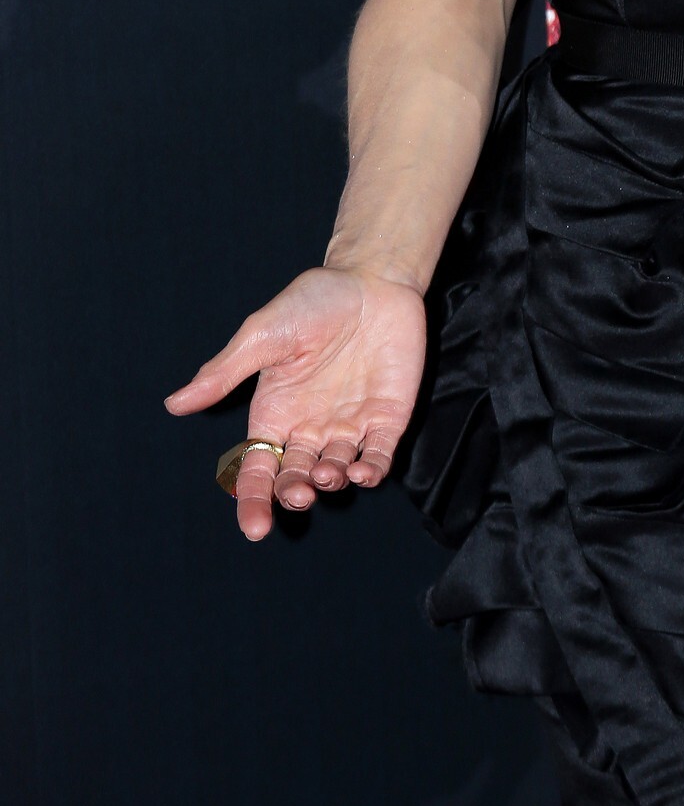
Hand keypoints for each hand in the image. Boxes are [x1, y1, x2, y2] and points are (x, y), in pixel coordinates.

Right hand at [165, 267, 426, 541]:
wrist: (371, 278)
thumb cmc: (313, 301)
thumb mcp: (263, 333)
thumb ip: (225, 372)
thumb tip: (174, 404)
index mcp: (274, 413)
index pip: (256, 469)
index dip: (253, 501)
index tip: (255, 527)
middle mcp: (308, 427)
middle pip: (293, 478)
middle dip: (292, 494)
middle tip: (297, 493)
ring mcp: (348, 424)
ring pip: (334, 473)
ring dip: (329, 483)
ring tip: (326, 474)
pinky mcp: (386, 417)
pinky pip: (377, 456)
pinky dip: (370, 472)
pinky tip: (363, 471)